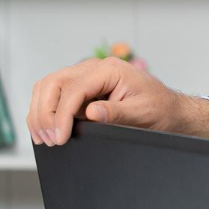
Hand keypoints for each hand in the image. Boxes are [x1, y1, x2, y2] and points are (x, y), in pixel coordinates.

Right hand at [26, 56, 208, 145]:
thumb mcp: (142, 114)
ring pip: (48, 86)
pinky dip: (44, 110)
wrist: (168, 109)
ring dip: (40, 112)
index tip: (58, 138)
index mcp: (110, 70)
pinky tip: (46, 130)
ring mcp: (85, 75)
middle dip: (44, 113)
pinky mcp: (81, 86)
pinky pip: (54, 93)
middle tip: (48, 140)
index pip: (74, 88)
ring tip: (44, 139)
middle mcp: (94, 68)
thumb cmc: (159, 109)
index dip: (60, 115)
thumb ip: (116, 113)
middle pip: (53, 83)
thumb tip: (90, 113)